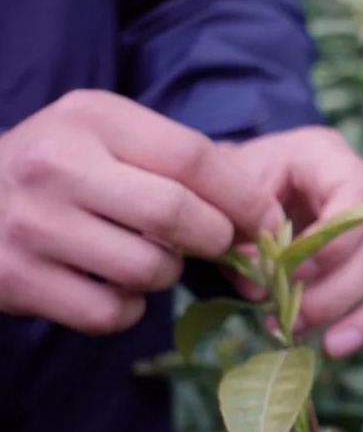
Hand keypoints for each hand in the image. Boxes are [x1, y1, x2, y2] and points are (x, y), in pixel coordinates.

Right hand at [0, 90, 280, 332]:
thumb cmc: (58, 167)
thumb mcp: (108, 138)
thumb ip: (175, 163)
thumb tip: (258, 213)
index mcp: (92, 118)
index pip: (192, 157)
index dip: (243, 196)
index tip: (268, 220)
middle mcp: (57, 165)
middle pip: (176, 214)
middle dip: (215, 238)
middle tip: (217, 243)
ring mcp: (32, 225)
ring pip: (149, 269)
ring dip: (167, 273)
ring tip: (148, 257)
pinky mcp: (16, 280)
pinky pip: (112, 312)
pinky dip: (129, 308)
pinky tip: (112, 285)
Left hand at [222, 126, 362, 360]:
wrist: (250, 180)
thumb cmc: (242, 183)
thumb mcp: (232, 195)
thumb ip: (245, 236)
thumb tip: (261, 288)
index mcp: (329, 158)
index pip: (357, 199)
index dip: (330, 246)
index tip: (291, 275)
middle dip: (337, 295)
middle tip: (294, 322)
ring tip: (332, 347)